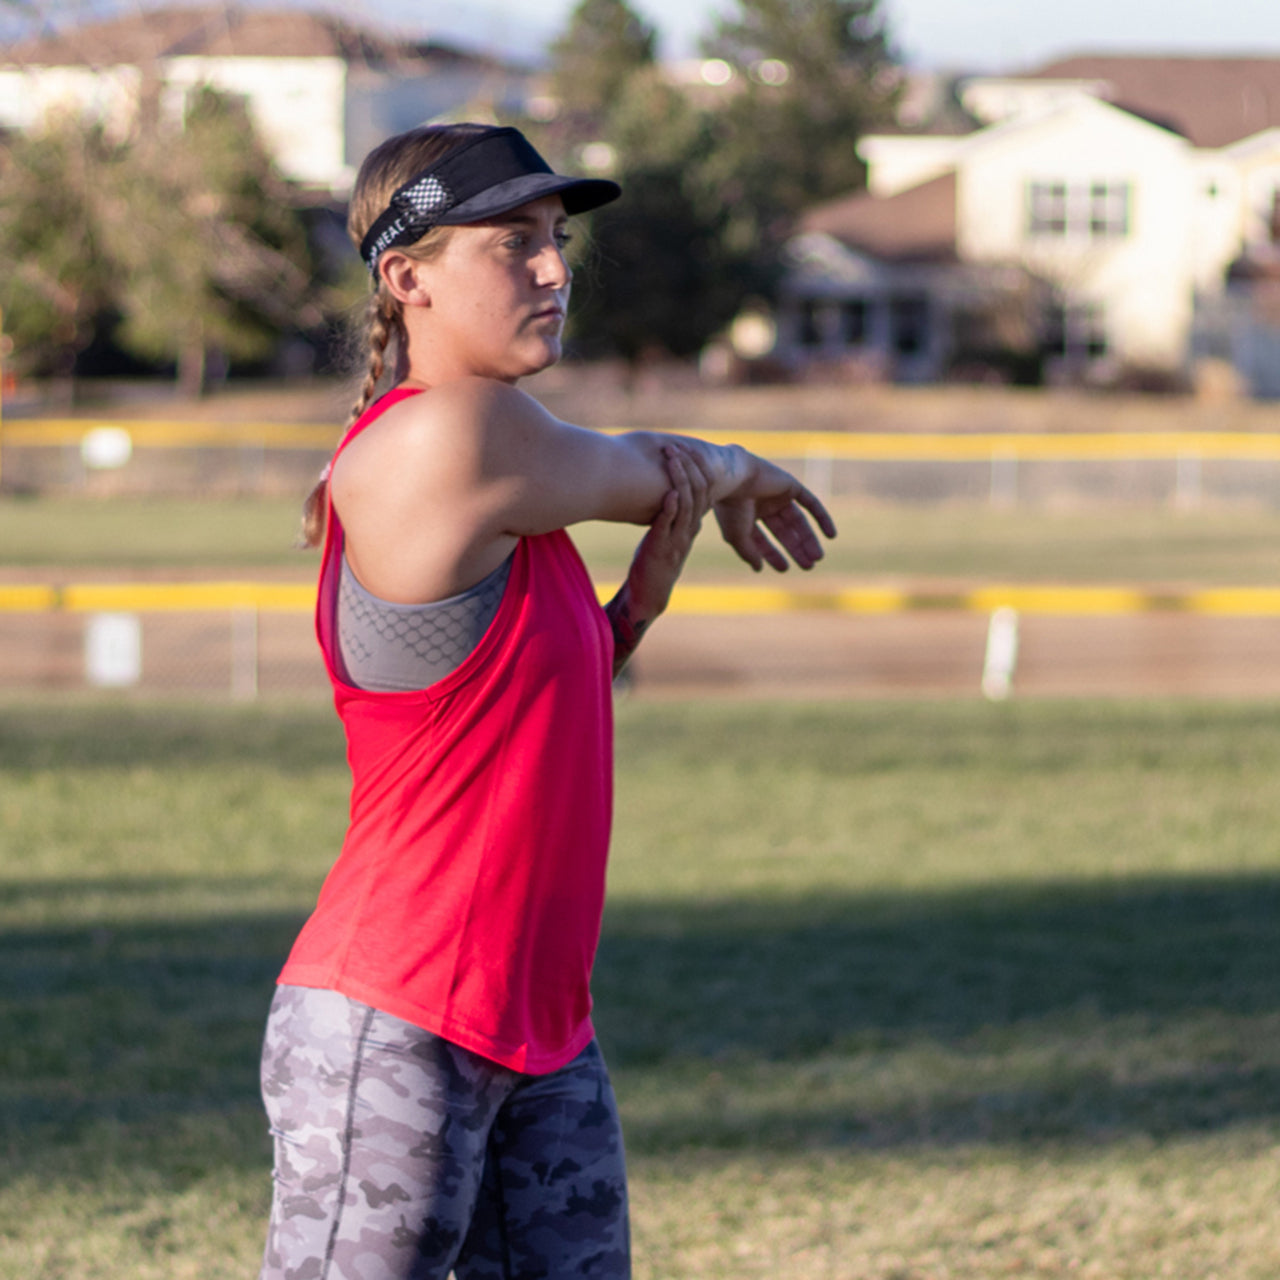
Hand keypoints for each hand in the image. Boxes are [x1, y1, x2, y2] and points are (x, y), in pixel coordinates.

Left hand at [625, 443, 711, 617]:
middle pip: (699, 491)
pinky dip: (670, 508)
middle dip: (689, 467)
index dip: (697, 467)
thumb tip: (672, 491)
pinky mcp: (661, 548)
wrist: (650, 591)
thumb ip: (673, 514)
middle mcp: (689, 528)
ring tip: (671, 459)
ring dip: (679, 479)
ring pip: (686, 504)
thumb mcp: (668, 532)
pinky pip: (669, 525)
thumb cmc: (656, 559)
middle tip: (678, 446)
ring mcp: (677, 538)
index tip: (686, 447)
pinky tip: (669, 493)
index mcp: (693, 523)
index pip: (704, 489)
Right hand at [713, 455, 836, 572]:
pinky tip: (832, 536)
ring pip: (798, 520)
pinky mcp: (790, 485)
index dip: (773, 555)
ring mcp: (777, 494)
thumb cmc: (731, 508)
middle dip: (796, 549)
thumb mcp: (738, 537)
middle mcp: (762, 504)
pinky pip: (811, 503)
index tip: (784, 569)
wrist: (733, 478)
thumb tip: (758, 569)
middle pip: (784, 531)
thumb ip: (749, 553)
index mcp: (746, 515)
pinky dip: (822, 518)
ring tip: (818, 558)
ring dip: (808, 539)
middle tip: (808, 566)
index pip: (763, 539)